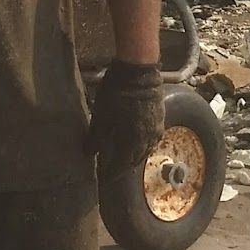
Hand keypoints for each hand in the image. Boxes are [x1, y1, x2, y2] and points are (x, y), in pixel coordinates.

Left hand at [88, 60, 164, 180]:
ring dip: (133, 158)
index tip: (102, 180)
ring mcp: (156, 129)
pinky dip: (142, 146)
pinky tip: (136, 143)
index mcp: (132, 140)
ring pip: (145, 151)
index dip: (110, 174)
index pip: (120, 165)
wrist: (139, 70)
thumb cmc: (117, 91)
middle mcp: (147, 139)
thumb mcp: (101, 115)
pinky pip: (151, 140)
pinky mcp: (160, 119)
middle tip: (111, 171)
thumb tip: (88, 154)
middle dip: (122, 168)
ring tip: (123, 160)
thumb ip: (95, 137)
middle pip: (134, 161)